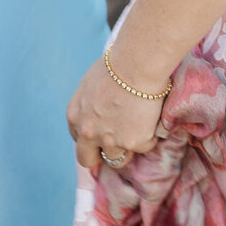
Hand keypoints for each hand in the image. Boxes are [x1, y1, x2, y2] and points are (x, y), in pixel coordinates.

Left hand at [67, 54, 168, 173]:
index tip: (104, 134)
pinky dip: (150, 136)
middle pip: (87, 160)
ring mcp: (110, 141)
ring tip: (139, 124)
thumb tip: (99, 112)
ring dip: (128, 146)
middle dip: (100, 156)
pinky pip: (144, 146)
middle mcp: (88, 133)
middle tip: (115, 146)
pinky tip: (151, 116)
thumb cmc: (117, 65)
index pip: (78, 140)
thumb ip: (89, 106)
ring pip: (118, 159)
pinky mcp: (133, 143)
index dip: (92, 138)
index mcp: (75, 117)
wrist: (137, 65)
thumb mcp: (90, 86)